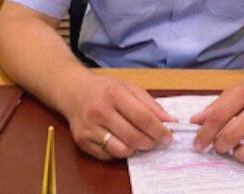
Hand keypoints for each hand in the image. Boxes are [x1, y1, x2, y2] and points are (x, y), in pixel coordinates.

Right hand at [61, 71, 176, 160]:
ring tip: (139, 142)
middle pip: (133, 136)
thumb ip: (151, 104)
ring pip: (120, 150)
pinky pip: (107, 156)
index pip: (142, 117)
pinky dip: (119, 152)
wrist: (73, 91)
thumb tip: (170, 121)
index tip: (168, 137)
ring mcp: (89, 128)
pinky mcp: (82, 141)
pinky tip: (122, 142)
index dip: (158, 130)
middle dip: (150, 142)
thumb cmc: (105, 89)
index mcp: (114, 94)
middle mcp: (100, 111)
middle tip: (156, 141)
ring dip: (135, 149)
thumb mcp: (129, 88)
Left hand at [190, 73, 243, 165]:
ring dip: (240, 155)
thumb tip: (195, 121)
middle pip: (234, 133)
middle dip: (221, 145)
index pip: (219, 115)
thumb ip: (216, 106)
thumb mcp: (237, 90)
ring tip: (237, 151)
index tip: (198, 145)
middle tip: (219, 147)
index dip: (205, 133)